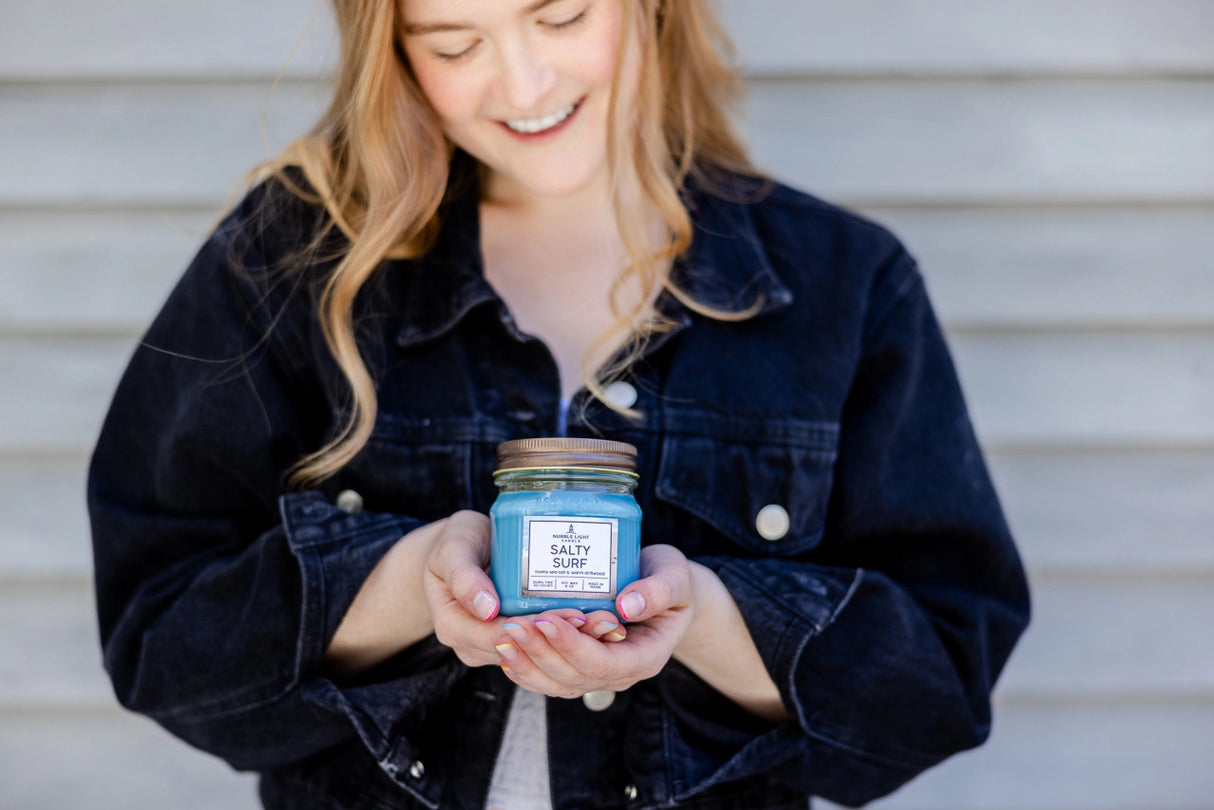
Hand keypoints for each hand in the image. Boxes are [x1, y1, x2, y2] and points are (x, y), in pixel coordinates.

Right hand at [422, 511, 627, 666]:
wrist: (457, 549)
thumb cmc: (455, 542)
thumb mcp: (453, 549)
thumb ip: (464, 575)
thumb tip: (487, 609)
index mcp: (455, 627)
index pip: (500, 637)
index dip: (538, 630)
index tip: (572, 615)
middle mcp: (474, 645)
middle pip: (524, 650)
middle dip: (565, 638)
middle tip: (603, 620)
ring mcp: (495, 647)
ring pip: (538, 652)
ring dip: (574, 640)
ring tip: (608, 623)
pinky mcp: (514, 640)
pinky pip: (542, 645)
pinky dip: (569, 636)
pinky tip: (597, 624)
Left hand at [492, 544, 694, 697]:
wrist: (666, 590)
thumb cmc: (670, 579)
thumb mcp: (675, 576)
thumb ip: (658, 590)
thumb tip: (627, 605)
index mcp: (646, 656)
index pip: (603, 664)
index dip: (571, 646)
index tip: (545, 619)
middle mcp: (622, 673)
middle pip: (575, 678)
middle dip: (540, 653)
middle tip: (512, 626)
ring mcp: (600, 673)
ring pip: (558, 684)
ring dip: (528, 664)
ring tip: (503, 639)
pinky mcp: (582, 666)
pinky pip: (551, 678)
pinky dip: (527, 669)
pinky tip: (506, 652)